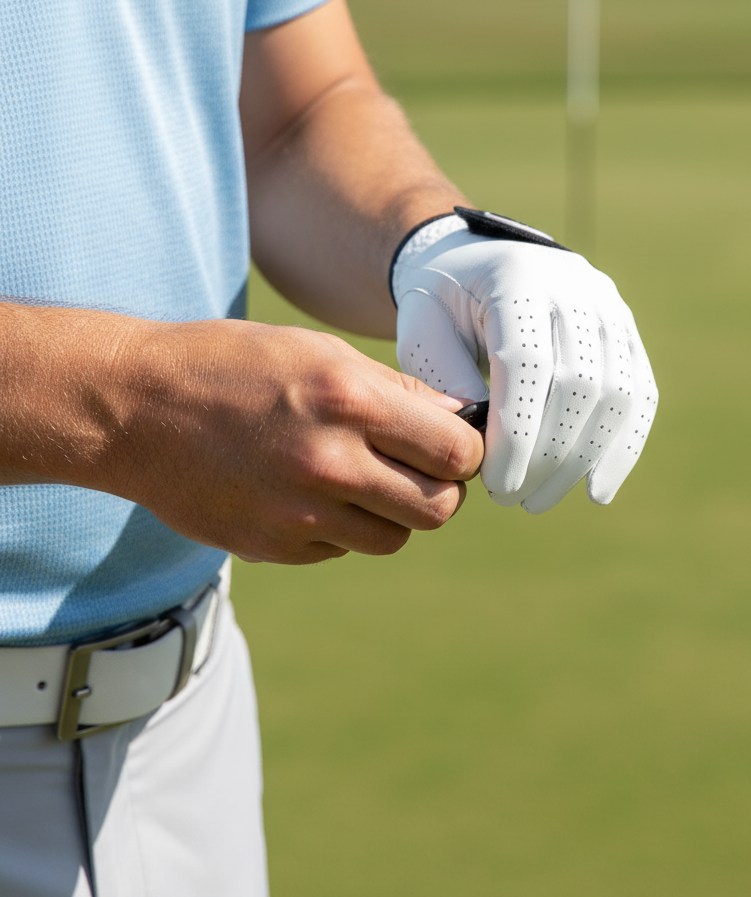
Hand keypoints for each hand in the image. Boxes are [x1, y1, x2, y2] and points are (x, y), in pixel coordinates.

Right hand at [98, 320, 484, 563]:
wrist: (134, 407)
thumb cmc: (231, 365)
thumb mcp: (316, 351)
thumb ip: (393, 388)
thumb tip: (456, 418)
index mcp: (349, 400)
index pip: (457, 452)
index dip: (465, 449)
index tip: (452, 443)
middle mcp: (330, 462)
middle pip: (439, 508)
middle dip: (441, 488)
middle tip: (418, 467)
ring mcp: (300, 513)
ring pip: (394, 538)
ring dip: (392, 513)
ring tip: (361, 478)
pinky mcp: (272, 547)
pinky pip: (340, 549)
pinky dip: (340, 527)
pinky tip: (308, 491)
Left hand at [392, 210, 657, 513]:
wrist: (476, 262)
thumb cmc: (441, 305)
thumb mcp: (422, 332)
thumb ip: (446, 381)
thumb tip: (481, 445)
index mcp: (517, 278)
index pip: (529, 364)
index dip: (518, 432)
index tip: (495, 483)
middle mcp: (575, 287)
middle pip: (579, 383)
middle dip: (547, 454)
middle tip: (511, 500)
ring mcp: (609, 307)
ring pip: (617, 394)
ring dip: (582, 460)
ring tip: (539, 501)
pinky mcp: (627, 333)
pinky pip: (641, 395)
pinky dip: (622, 448)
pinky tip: (595, 489)